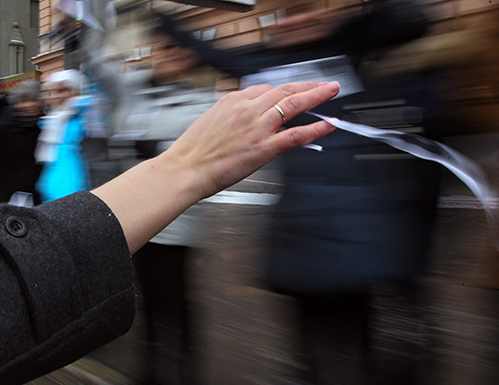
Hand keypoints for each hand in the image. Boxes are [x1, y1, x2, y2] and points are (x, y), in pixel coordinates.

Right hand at [164, 81, 339, 197]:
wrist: (185, 169)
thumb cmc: (192, 152)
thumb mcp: (209, 121)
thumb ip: (229, 116)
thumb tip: (242, 118)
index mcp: (232, 100)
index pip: (265, 89)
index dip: (284, 90)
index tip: (294, 91)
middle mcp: (247, 109)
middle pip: (284, 90)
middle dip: (307, 85)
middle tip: (324, 84)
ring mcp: (257, 127)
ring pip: (293, 105)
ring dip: (316, 96)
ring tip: (331, 91)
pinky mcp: (264, 148)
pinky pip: (296, 134)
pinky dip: (316, 128)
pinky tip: (329, 124)